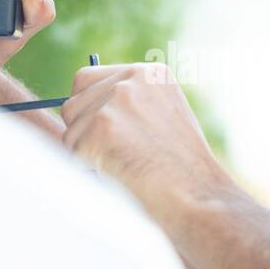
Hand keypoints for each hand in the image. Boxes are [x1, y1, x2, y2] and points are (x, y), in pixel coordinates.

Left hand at [61, 62, 234, 222]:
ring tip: (122, 165)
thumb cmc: (182, 170)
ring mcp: (116, 100)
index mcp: (148, 74)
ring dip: (85, 151)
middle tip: (112, 154)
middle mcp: (131, 79)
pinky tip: (118, 173)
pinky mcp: (103, 126)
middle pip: (73, 102)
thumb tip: (76, 107)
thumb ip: (129, 105)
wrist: (198, 194)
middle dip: (81, 131)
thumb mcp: (162, 118)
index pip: (86, 79)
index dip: (86, 110)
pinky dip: (86, 167)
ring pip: (71, 127)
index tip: (101, 133)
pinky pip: (72, 148)